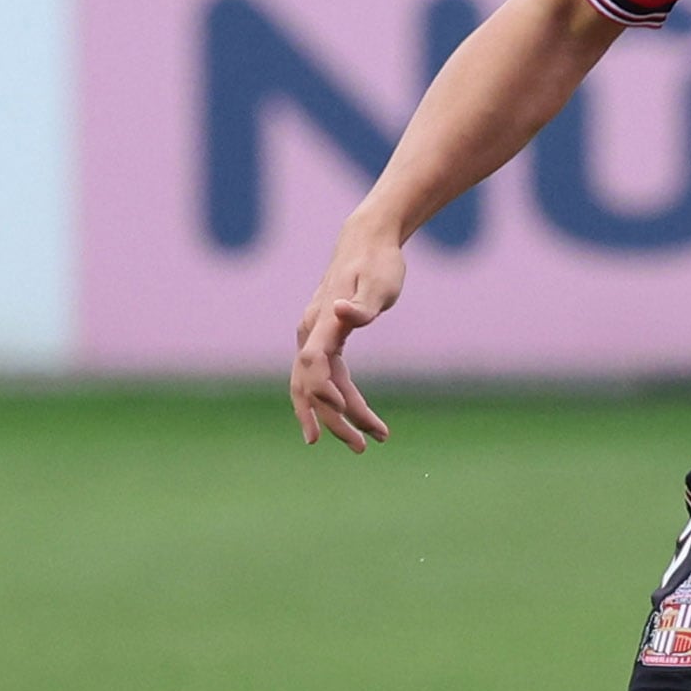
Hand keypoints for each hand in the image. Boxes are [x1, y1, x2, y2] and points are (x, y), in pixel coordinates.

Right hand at [291, 219, 404, 450]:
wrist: (368, 243)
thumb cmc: (378, 264)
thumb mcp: (379, 284)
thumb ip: (362, 304)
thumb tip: (341, 311)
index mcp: (321, 322)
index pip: (313, 364)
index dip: (322, 391)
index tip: (345, 413)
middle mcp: (311, 333)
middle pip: (312, 386)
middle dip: (334, 420)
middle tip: (362, 448)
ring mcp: (314, 338)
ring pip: (316, 388)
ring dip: (337, 417)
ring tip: (365, 443)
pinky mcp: (325, 340)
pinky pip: (325, 378)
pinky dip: (338, 400)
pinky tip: (355, 417)